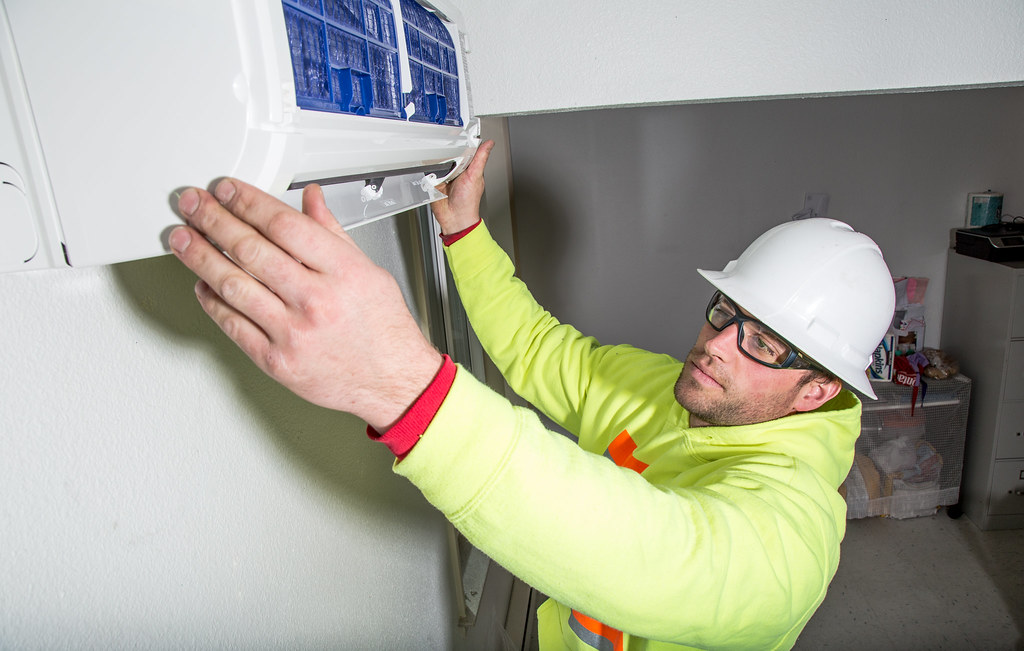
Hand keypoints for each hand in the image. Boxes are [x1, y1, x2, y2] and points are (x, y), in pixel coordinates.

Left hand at [169, 179, 442, 431]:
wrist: (392, 382)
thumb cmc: (383, 329)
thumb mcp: (368, 270)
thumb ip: (332, 233)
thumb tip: (310, 199)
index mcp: (342, 271)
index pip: (283, 224)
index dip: (247, 202)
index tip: (226, 190)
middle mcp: (316, 301)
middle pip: (252, 250)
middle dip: (213, 220)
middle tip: (193, 204)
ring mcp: (294, 333)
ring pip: (234, 286)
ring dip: (200, 257)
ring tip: (182, 238)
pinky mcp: (277, 361)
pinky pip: (233, 325)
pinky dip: (213, 302)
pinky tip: (202, 284)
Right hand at [431, 139, 494, 233]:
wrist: (454, 218)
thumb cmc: (468, 202)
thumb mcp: (475, 176)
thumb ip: (480, 159)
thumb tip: (489, 144)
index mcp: (468, 167)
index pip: (465, 149)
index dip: (462, 141)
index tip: (459, 136)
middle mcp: (456, 170)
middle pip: (449, 153)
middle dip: (447, 152)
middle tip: (450, 159)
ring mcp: (444, 175)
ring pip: (438, 160)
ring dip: (437, 161)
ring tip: (443, 171)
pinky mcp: (433, 180)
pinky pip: (428, 170)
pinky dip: (429, 170)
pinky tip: (435, 174)